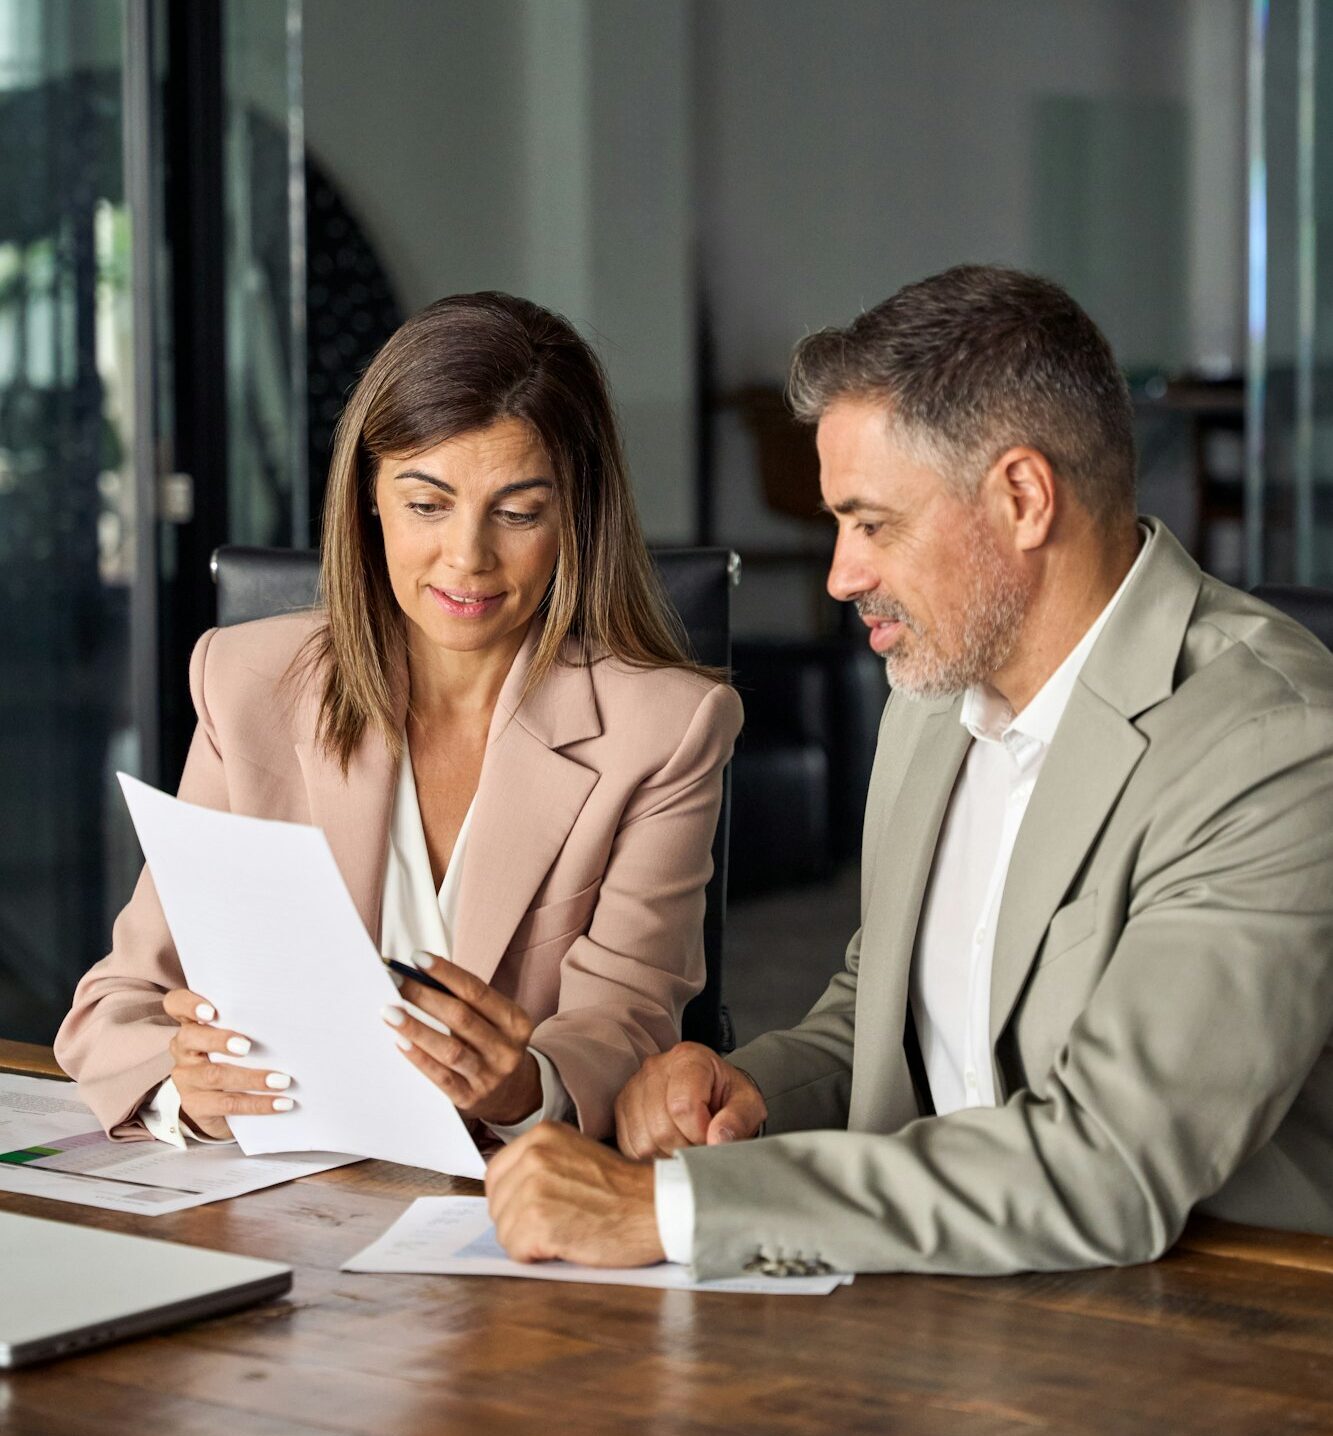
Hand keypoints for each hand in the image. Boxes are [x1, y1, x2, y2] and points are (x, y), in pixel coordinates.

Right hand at [162, 988, 294, 1139]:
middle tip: (248, 1046)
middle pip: (190, 1037)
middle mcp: (184, 1049)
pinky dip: (258, 1104)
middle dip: (220, 1040)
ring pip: (214, 1075)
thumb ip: (251, 1025)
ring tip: (282, 1080)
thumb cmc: (242, 1057)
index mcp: (194, 1024)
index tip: (211, 1011)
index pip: (176, 1004)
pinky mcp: (196, 1105)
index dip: (189, 1004)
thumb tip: (290, 1019)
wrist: (228, 1105)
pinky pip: (227, 1104)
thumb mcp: (241, 1037)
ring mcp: (186, 1078)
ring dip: (253, 1078)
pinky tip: (281, 1103)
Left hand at [383, 952, 542, 1126]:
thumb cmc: (492, 1043)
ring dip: (417, 1028)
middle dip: (424, 996)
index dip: (446, 973)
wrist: (512, 1093)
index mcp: (515, 1021)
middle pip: (460, 1017)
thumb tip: (419, 974)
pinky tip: (400, 1042)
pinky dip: (419, 1058)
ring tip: (390, 1012)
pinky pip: (440, 1077)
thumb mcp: (493, 1020)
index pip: (476, 991)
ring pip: (449, 1049)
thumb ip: (464, 999)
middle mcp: (507, 1049)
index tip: (417, 958)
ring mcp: (489, 1076)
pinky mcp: (470, 1098)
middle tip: (394, 982)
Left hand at [486, 1122, 663, 1266]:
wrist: (658, 1206)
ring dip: (528, 1241)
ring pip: (503, 1230)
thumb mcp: (576, 1156)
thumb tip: (508, 1191)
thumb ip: (541, 1164)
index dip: (510, 1200)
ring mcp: (534, 1188)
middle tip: (556, 1224)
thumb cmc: (624, 1190)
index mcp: (542, 1135)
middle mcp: (533, 1155)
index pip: (496, 1174)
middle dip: (519, 1222)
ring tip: (565, 1233)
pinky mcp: (539, 1221)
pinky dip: (536, 1257)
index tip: (532, 1210)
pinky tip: (565, 1245)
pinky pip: (515, 1250)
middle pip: (496, 1204)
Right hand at [615, 1041, 766, 1158]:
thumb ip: (738, 1119)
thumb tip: (717, 1141)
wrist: (710, 1092)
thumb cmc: (727, 1097)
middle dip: (685, 1148)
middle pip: (661, 1127)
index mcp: (689, 1059)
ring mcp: (634, 1087)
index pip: (682, 1106)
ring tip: (685, 1144)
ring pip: (643, 1141)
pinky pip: (629, 1146)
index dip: (699, 1134)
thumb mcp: (747, 1104)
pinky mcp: (621, 1108)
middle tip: (701, 1146)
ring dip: (668, 1155)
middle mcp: (655, 1068)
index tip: (712, 1138)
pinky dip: (651, 1156)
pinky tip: (668, 1146)